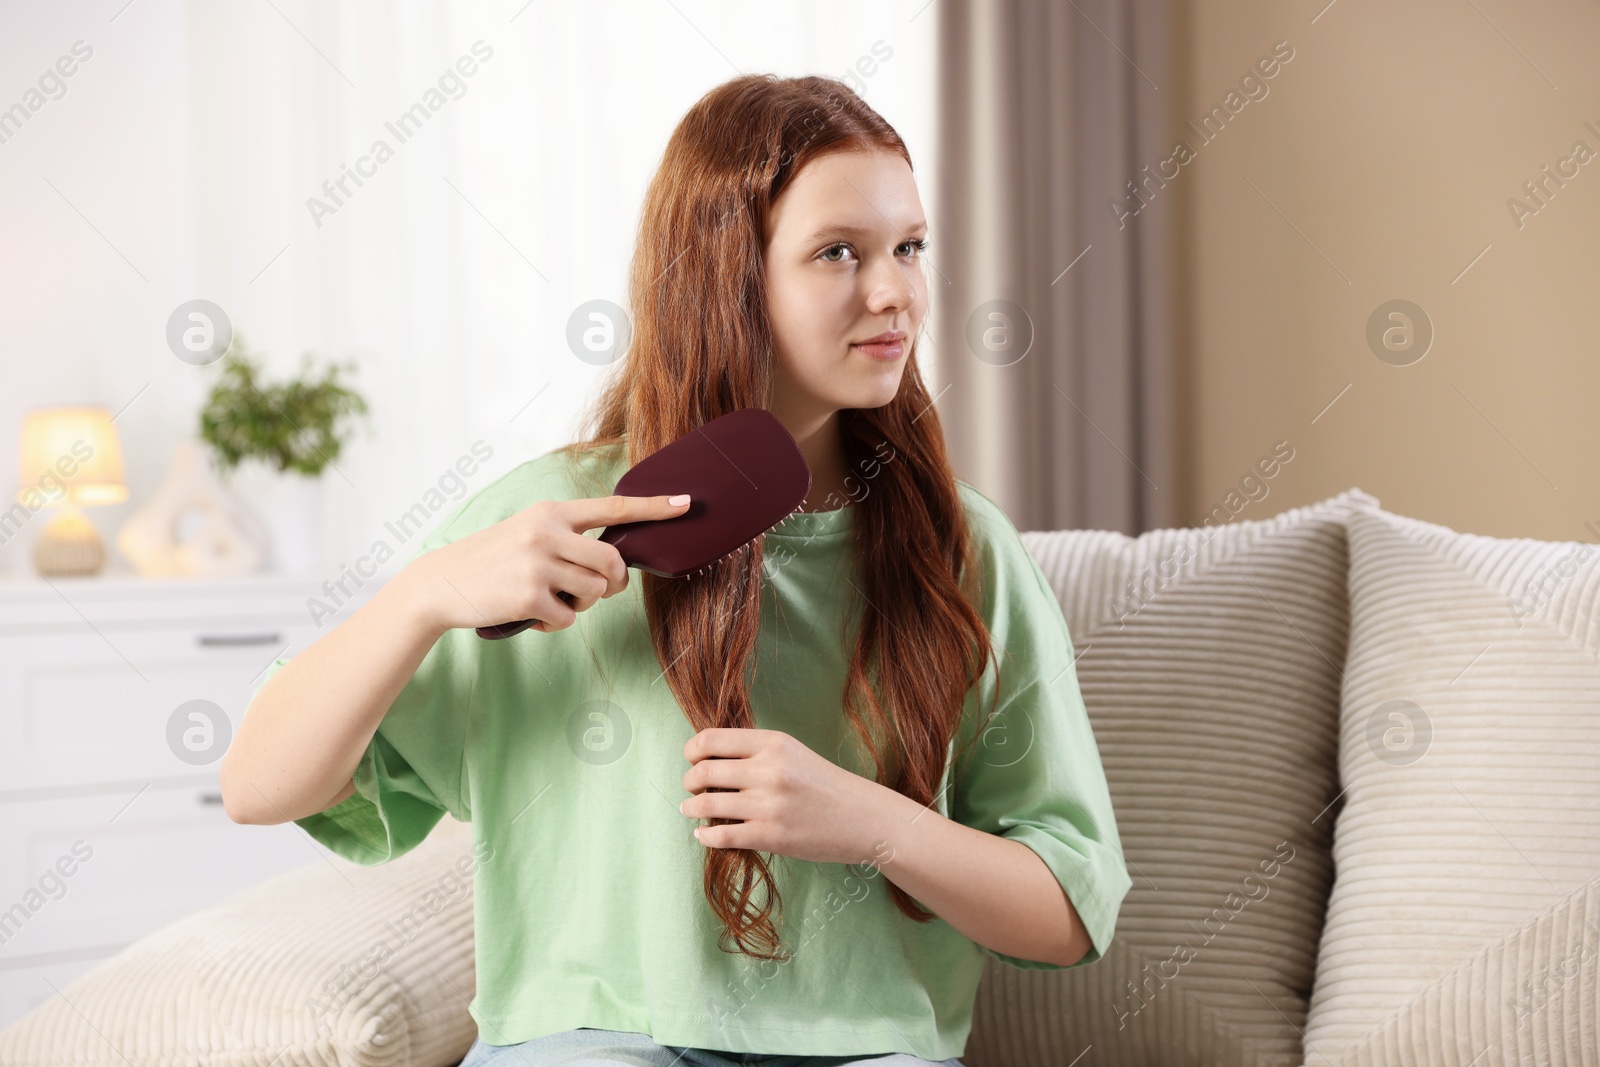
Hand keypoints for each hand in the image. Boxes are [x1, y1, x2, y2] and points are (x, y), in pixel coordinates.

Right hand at [401, 493, 690, 634]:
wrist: (441, 583)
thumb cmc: (492, 561)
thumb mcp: (528, 532)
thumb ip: (567, 538)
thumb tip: (613, 563)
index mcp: (551, 511)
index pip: (613, 507)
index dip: (654, 508)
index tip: (687, 504)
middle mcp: (548, 530)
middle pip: (613, 563)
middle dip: (611, 584)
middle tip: (590, 590)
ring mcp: (539, 561)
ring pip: (595, 593)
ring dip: (579, 605)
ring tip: (549, 599)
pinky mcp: (530, 594)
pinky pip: (569, 618)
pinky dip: (555, 624)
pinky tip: (532, 615)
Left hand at [679, 728, 887, 865]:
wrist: (861, 817)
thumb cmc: (824, 784)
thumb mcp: (792, 752)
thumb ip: (755, 751)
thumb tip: (708, 758)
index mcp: (772, 743)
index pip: (710, 740)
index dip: (692, 751)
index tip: (691, 760)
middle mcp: (768, 770)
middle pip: (703, 772)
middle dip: (689, 782)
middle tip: (690, 789)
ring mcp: (769, 804)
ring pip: (707, 804)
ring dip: (691, 809)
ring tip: (691, 811)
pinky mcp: (771, 836)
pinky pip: (721, 834)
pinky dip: (705, 835)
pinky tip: (704, 834)